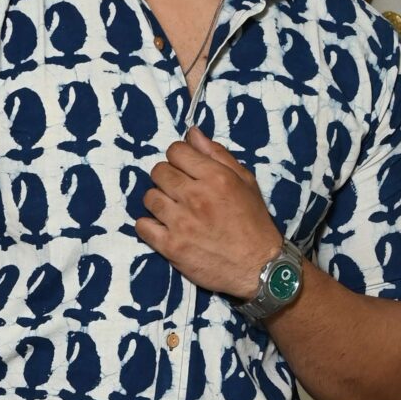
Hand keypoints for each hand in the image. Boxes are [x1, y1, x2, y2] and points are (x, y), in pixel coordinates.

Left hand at [134, 125, 282, 296]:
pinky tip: (162, 228)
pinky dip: (148, 225)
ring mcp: (181, 222)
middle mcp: (195, 196)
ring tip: (173, 210)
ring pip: (149, 197)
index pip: (176, 151)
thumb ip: (218, 155)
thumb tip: (192, 133)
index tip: (185, 169)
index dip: (178, 158)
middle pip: (159, 172)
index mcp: (215, 177)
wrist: (258, 266)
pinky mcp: (171, 246)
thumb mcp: (246, 182)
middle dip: (167, 178)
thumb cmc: (254, 222)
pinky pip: (142, 226)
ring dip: (158, 201)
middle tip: (179, 192)